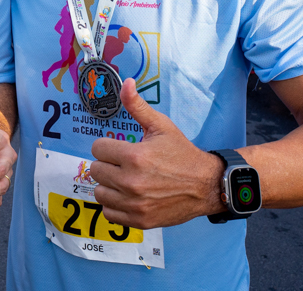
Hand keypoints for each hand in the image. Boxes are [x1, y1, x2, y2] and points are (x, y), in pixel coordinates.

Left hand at [89, 79, 223, 229]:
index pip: (97, 149)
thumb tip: (125, 83)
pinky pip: (109, 212)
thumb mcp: (161, 126)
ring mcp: (134, 204)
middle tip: (125, 164)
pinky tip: (127, 196)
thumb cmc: (182, 154)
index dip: (108, 146)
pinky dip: (114, 205)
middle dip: (108, 164)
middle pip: (95, 170)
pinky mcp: (139, 220)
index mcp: (134, 156)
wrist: (206, 185)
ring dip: (109, 185)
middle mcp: (131, 182)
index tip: (121, 148)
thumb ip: (137, 106)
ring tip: (125, 180)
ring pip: (99, 192)